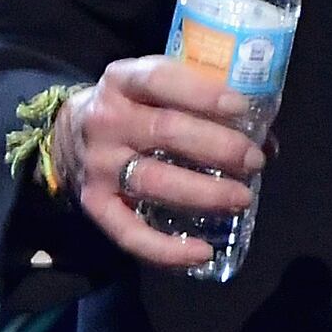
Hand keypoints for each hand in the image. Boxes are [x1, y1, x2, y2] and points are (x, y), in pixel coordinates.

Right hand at [58, 54, 266, 273]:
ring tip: (242, 198)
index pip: (160, 80)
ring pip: (154, 180)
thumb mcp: (153, 91)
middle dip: (217, 146)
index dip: (202, 93)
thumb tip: (266, 139)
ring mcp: (98, 165)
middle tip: (254, 160)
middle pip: (165, 131)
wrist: (65, 137)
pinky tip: (203, 252)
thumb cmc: (130, 109)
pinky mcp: (94, 204)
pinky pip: (129, 233)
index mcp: (121, 81)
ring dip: (204, 192)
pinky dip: (166, 249)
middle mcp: (107, 121)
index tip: (241, 106)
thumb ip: (201, 104)